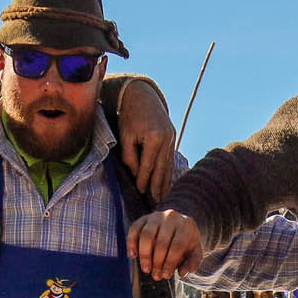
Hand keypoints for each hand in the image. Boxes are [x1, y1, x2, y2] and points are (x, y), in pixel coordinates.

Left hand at [115, 81, 175, 200]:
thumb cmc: (129, 116)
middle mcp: (166, 139)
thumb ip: (130, 157)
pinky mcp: (173, 136)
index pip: (148, 165)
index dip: (144, 180)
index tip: (141, 192)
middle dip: (158, 186)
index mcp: (154, 138)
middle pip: (161, 168)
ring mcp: (172, 137)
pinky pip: (170, 158)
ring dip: (166, 181)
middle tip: (157, 202)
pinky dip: (169, 171)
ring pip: (168, 164)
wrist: (141, 96)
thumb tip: (137, 175)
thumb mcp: (125, 136)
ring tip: (164, 196)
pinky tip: (168, 181)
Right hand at [128, 210, 201, 279]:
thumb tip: (182, 272)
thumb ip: (192, 263)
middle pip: (161, 242)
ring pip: (146, 235)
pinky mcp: (143, 218)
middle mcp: (171, 218)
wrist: (178, 224)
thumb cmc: (186, 242)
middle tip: (155, 276)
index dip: (170, 263)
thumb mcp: (194, 252)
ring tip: (146, 269)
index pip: (177, 246)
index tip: (166, 275)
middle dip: (157, 262)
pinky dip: (131, 243)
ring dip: (144, 255)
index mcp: (186, 226)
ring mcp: (156, 216)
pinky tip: (133, 255)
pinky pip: (134, 229)